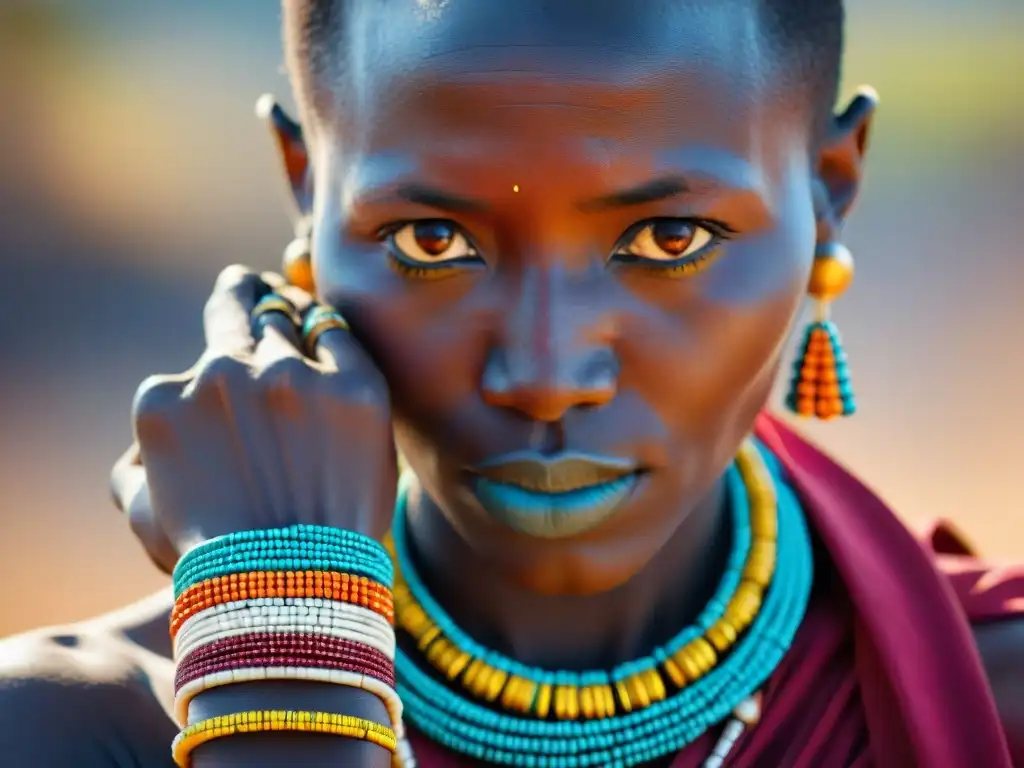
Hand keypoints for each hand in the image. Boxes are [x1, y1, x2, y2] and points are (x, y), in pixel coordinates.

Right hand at [111, 265, 397, 568]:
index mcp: (167, 400)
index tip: (229, 361)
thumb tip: (147, 450)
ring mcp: (293, 376)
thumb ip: (135, 470)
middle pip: (234, 307)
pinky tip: (331, 335)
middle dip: (240, 293)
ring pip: (288, 316)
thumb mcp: (145, 518)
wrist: (292, 587)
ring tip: (297, 308)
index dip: (213, 362)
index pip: (191, 367)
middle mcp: (224, 374)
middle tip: (248, 286)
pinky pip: (341, 335)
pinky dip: (332, 333)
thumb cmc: (217, 560)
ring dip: (288, 309)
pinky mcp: (354, 387)